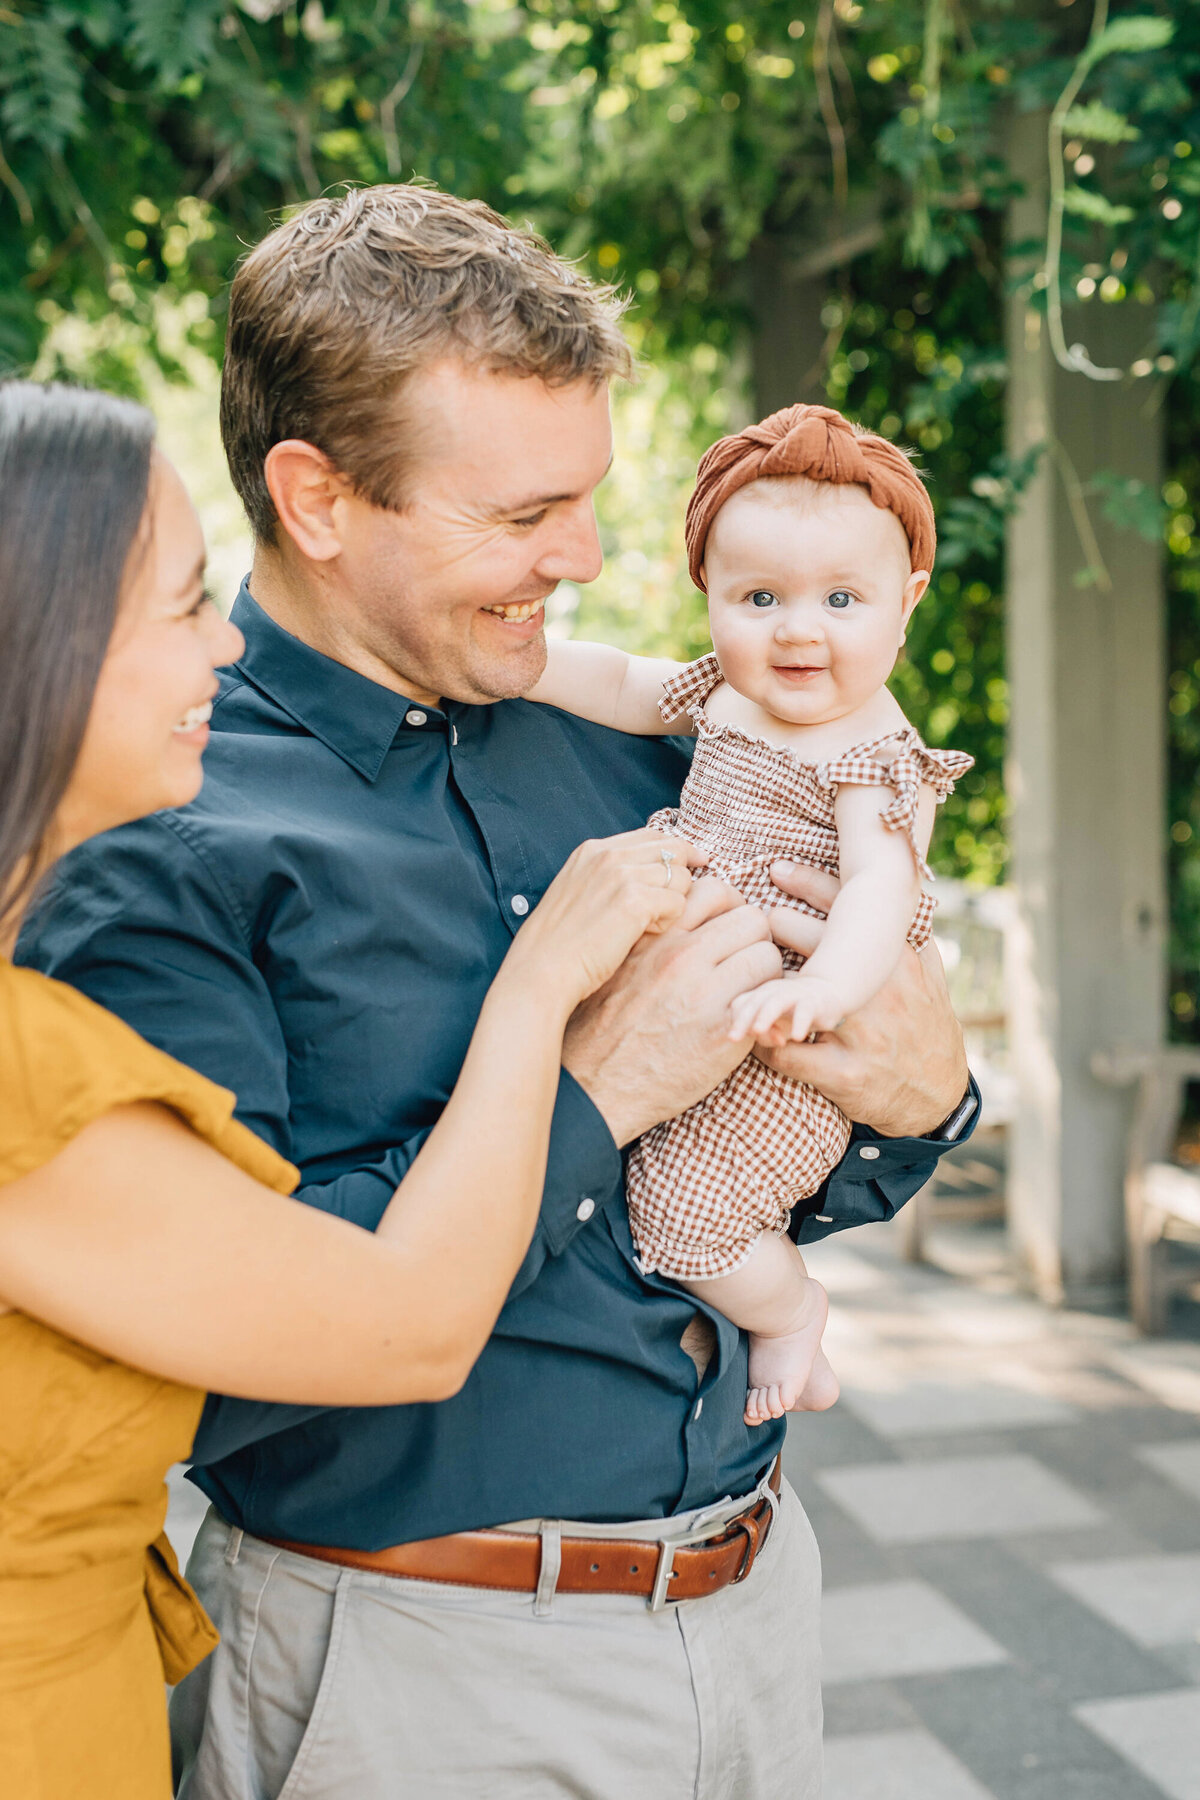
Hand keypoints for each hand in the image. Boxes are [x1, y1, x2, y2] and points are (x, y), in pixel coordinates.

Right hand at [509, 830, 705, 1011]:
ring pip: (680, 878)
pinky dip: (669, 922)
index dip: (677, 849)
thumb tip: (652, 874)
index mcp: (593, 850)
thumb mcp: (578, 893)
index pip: (652, 835)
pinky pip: (679, 903)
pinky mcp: (635, 901)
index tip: (694, 863)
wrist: (541, 970)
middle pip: (674, 850)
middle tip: (678, 903)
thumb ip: (609, 877)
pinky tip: (646, 935)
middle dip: (683, 875)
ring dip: (673, 903)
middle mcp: (608, 855)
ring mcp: (621, 875)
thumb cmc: (559, 945)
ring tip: (648, 926)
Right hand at [563, 875, 782, 1146]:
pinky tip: (746, 1019)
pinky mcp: (724, 1029)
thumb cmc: (598, 1028)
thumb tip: (681, 912)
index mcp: (652, 935)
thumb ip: (651, 935)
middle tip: (741, 963)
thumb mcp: (615, 964)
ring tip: (746, 993)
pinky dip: (764, 1007)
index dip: (724, 911)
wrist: (592, 1086)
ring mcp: (704, 992)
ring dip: (763, 973)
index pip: (713, 890)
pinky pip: (768, 998)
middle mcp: (679, 956)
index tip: (721, 933)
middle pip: (751, 918)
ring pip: (768, 955)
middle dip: (751, 939)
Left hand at [728, 973, 846, 1047]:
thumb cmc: (794, 1011)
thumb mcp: (774, 1023)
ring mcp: (794, 994)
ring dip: (765, 1016)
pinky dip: (800, 1022)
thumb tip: (759, 1039)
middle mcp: (774, 992)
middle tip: (732, 1038)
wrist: (827, 993)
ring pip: (776, 1002)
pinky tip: (798, 1037)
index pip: (739, 1005)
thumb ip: (763, 1033)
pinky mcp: (814, 1001)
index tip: (737, 1041)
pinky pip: (805, 1010)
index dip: (736, 1022)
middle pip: (753, 1002)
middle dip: (741, 1020)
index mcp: (760, 995)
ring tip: (757, 1031)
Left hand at [754, 861, 967, 1137]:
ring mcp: (859, 1030)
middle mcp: (878, 989)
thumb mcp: (927, 971)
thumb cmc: (926, 1023)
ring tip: (739, 989)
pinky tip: (753, 1037)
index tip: (774, 869)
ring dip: (758, 992)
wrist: (937, 1095)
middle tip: (752, 932)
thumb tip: (892, 881)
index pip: (848, 906)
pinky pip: (785, 1054)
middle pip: (809, 941)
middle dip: (774, 931)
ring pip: (789, 997)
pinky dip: (764, 1044)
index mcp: (896, 958)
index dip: (805, 883)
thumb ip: (907, 929)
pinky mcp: (842, 1071)